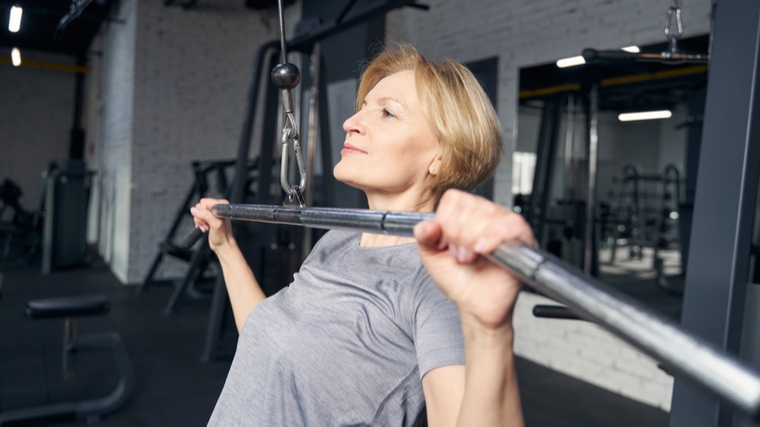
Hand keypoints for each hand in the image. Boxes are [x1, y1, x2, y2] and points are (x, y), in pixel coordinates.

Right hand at [190, 198, 234, 252]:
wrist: (223, 245)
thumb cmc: (223, 236)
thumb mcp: (215, 224)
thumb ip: (205, 215)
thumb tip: (194, 210)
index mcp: (221, 205)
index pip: (204, 202)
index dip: (203, 211)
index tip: (207, 219)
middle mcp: (217, 207)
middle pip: (200, 206)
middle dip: (200, 217)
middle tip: (207, 224)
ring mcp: (212, 213)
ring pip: (198, 212)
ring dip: (200, 221)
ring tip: (207, 227)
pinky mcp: (208, 218)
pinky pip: (198, 217)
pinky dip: (199, 223)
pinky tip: (205, 228)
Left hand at [414, 189, 535, 330]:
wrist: (476, 304)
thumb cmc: (458, 280)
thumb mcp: (431, 256)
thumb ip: (423, 236)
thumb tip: (427, 224)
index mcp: (465, 214)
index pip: (454, 198)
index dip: (446, 221)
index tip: (447, 243)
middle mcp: (486, 215)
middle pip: (470, 205)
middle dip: (458, 234)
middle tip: (460, 254)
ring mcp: (505, 224)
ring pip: (488, 213)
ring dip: (473, 239)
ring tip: (471, 257)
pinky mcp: (522, 237)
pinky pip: (511, 224)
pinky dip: (493, 237)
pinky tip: (484, 251)